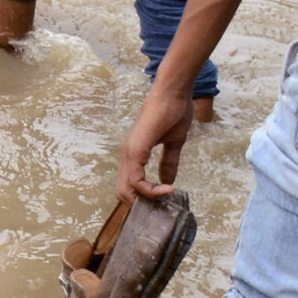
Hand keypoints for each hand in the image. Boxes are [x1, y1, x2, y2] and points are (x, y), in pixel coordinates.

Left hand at [117, 78, 199, 204]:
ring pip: (127, 189)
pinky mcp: (136, 149)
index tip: (167, 197)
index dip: (146, 197)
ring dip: (147, 199)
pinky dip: (150, 190)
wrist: (173, 92)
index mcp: (134, 154)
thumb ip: (168, 163)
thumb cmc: (174, 112)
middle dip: (142, 204)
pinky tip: (167, 188)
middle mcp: (127, 154)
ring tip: (168, 196)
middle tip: (163, 204)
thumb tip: (168, 182)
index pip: (129, 185)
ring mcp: (130, 152)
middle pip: (122, 192)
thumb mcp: (173, 143)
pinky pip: (136, 179)